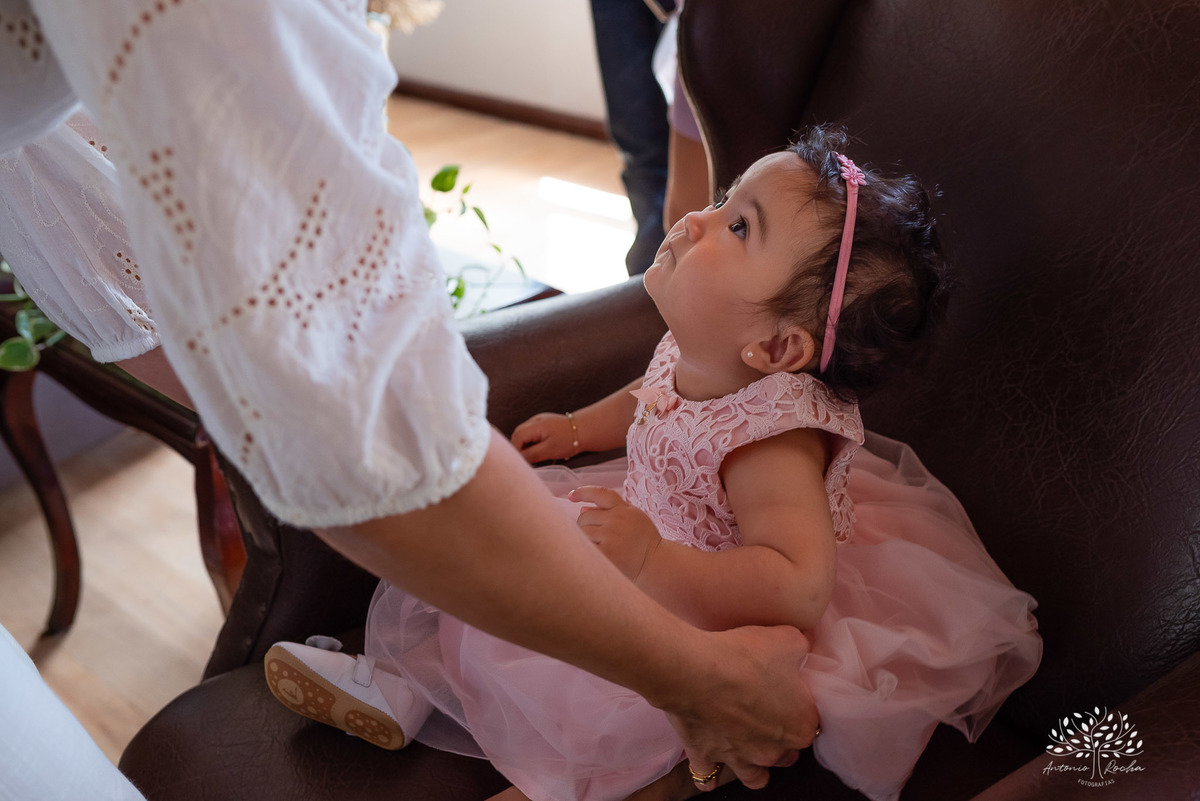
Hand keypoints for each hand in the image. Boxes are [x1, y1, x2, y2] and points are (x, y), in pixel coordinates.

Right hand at [510, 412, 578, 463]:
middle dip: (519, 447)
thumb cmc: (568, 441)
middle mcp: (535, 420)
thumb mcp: (549, 450)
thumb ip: (531, 454)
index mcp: (535, 425)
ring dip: (525, 445)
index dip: (517, 450)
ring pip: (524, 433)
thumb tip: (519, 459)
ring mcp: (539, 420)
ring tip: (535, 455)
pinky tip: (539, 449)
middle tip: (527, 460)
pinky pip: (531, 432)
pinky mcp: (544, 423)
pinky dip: (532, 441)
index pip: (517, 437)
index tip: (523, 461)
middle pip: (518, 434)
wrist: (584, 430)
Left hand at [572, 486, 660, 581]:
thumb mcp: (633, 517)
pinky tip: (596, 554)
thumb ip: (610, 510)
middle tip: (595, 536)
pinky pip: (586, 547)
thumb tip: (582, 509)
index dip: (583, 492)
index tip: (571, 496)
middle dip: (585, 525)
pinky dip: (587, 550)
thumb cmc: (643, 539)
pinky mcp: (607, 553)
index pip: (600, 493)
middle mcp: (617, 520)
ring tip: (598, 546)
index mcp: (623, 509)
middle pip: (584, 517)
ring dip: (585, 539)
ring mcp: (611, 536)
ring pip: (582, 532)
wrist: (655, 562)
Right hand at [661, 626, 816, 791]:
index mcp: (799, 726)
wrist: (697, 670)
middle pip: (787, 754)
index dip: (802, 707)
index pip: (811, 723)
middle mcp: (773, 751)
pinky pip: (707, 776)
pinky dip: (709, 773)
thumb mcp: (788, 639)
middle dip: (782, 741)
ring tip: (747, 748)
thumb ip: (802, 646)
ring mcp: (740, 758)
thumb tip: (805, 644)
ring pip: (755, 777)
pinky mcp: (707, 755)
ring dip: (754, 766)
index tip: (791, 692)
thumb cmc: (745, 657)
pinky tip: (710, 761)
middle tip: (769, 716)